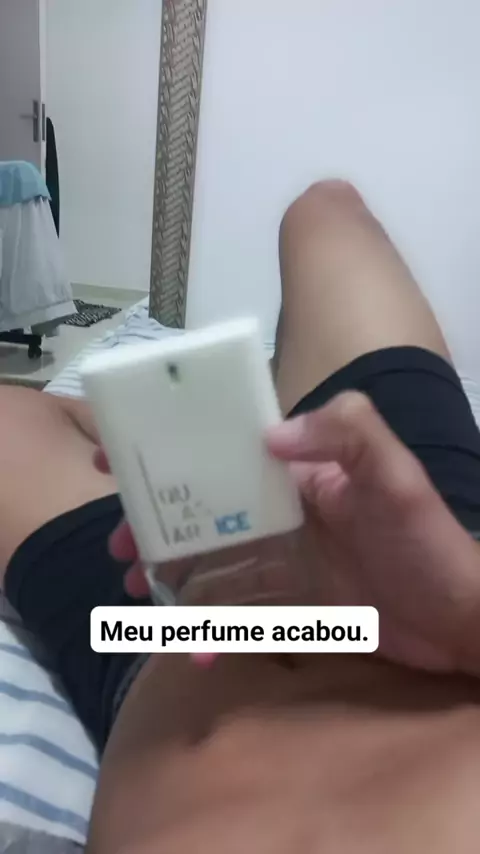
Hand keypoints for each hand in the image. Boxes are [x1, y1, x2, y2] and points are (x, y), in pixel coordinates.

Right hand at [95, 389, 479, 676]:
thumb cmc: (429, 543)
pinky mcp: (297, 604)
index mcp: (303, 474)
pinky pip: (244, 613)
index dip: (175, 451)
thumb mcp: (397, 476)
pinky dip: (215, 630)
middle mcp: (288, 512)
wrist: (462, 622)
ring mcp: (290, 560)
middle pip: (208, 512)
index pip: (228, 452)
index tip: (120, 458)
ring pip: (216, 564)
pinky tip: (194, 650)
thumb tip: (269, 433)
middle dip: (160, 525)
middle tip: (119, 546)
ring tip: (138, 594)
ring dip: (174, 577)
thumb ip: (348, 433)